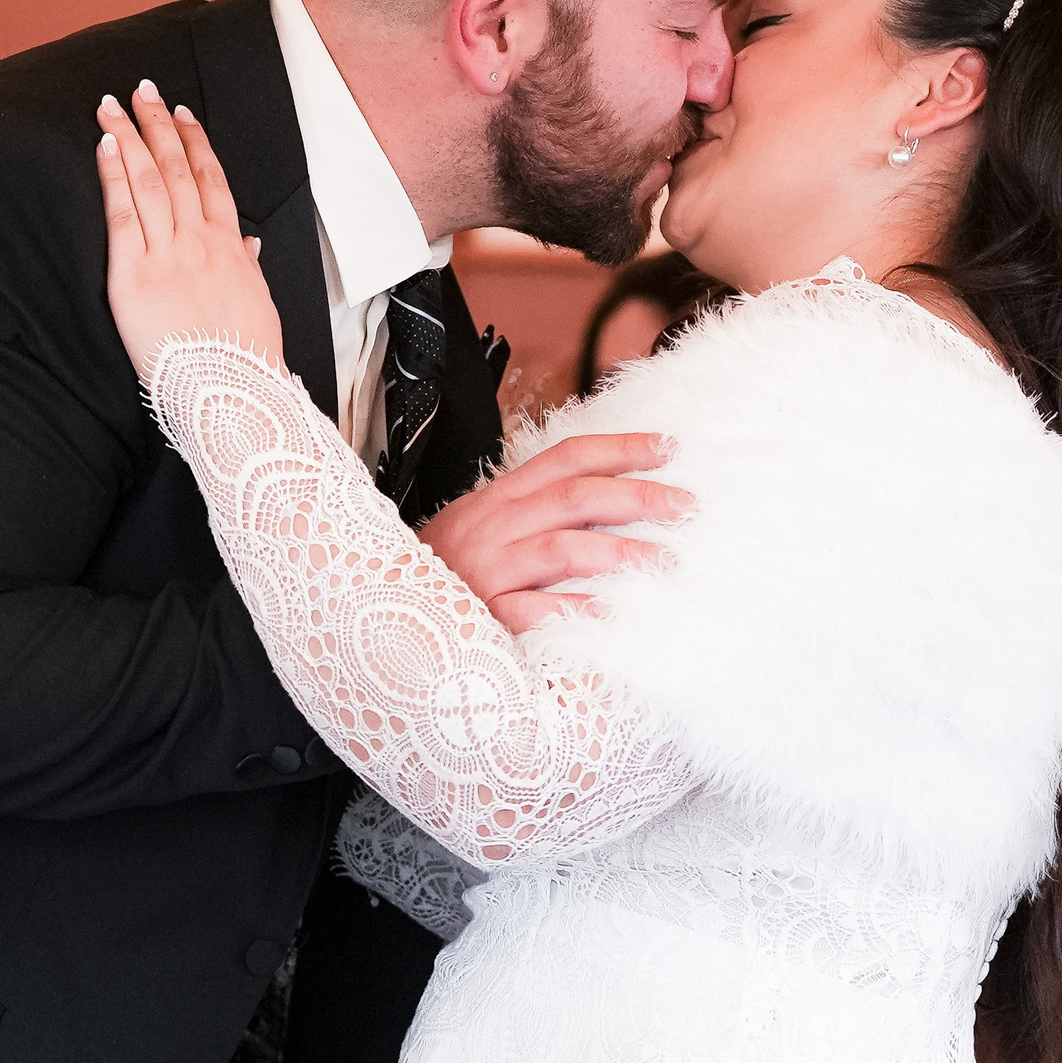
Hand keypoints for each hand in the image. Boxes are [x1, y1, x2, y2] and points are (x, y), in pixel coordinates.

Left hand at [95, 82, 283, 381]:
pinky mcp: (135, 276)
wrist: (232, 393)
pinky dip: (114, 177)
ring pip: (149, 182)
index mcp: (230, 248)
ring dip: (130, 138)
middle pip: (176, 169)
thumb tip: (247, 243)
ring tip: (113, 106)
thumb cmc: (245, 358)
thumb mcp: (257, 305)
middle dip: (158, 126)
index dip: (194, 143)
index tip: (182, 114)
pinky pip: (123, 215)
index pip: (211, 180)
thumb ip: (248, 268)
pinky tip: (105, 147)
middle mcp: (200, 241)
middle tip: (142, 90)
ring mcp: (168, 255)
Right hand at [421, 434, 692, 633]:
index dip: (618, 448)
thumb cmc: (442, 575)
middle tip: (683, 504)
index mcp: (497, 499)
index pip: (564, 459)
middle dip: (634, 496)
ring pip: (561, 547)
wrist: (377, 613)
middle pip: (573, 497)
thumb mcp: (481, 528)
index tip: (666, 447)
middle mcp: (493, 527)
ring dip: (620, 551)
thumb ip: (531, 512)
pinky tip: (611, 613)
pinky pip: (536, 609)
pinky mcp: (482, 615)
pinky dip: (575, 609)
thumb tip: (601, 501)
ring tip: (663, 561)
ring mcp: (487, 570)